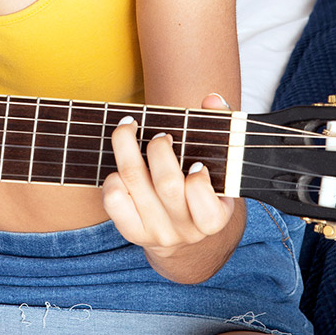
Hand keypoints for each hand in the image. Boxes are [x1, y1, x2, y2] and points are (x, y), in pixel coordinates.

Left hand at [102, 93, 240, 281]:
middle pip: (166, 184)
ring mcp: (156, 232)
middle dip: (159, 149)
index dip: (198, 181)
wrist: (185, 234)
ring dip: (127, 147)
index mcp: (213, 218)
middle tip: (162, 137)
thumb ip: (223, 128)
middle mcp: (184, 230)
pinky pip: (113, 199)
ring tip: (130, 129)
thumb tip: (211, 100)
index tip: (196, 163)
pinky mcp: (131, 231)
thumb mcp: (221, 167)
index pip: (206, 205)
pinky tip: (121, 168)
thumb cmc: (203, 188)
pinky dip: (113, 177)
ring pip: (133, 183)